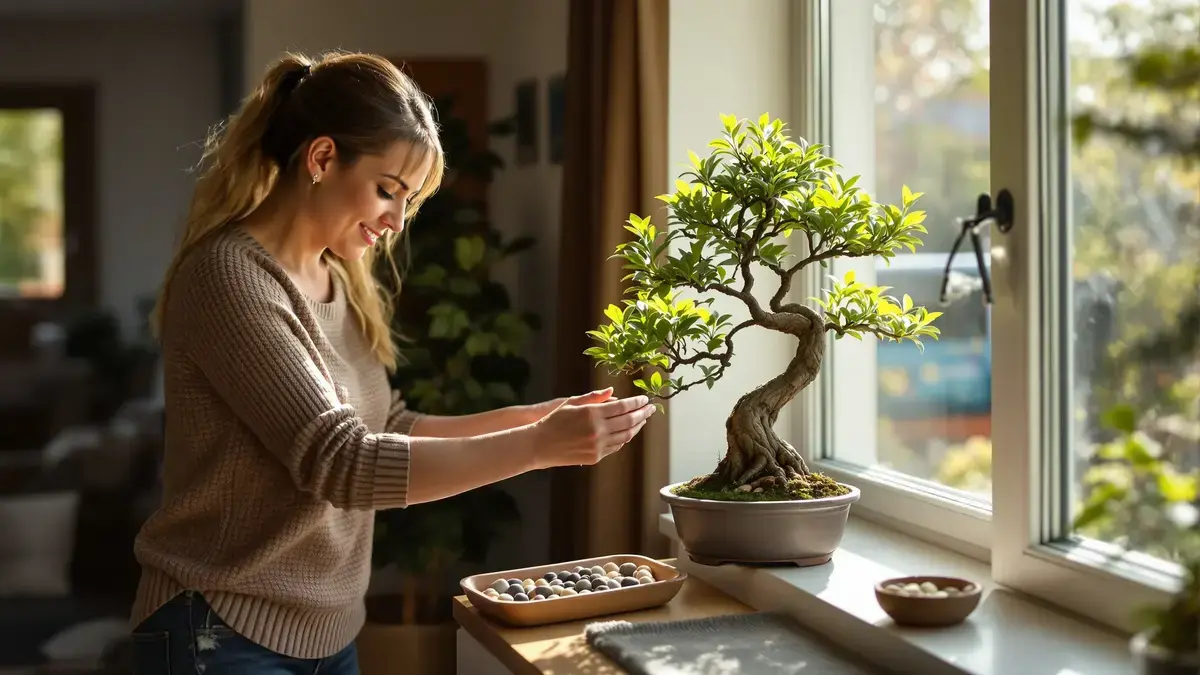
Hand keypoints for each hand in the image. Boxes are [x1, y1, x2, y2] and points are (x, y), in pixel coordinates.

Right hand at [530, 389, 654, 468]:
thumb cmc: (553, 420)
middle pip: (628, 421)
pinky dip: (624, 438)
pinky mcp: (595, 457)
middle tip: (651, 408)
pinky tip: (628, 431)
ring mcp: (598, 445)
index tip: (645, 399)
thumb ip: (594, 397)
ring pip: (625, 436)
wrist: (539, 445)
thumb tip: (613, 392)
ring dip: (636, 427)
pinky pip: (616, 447)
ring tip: (643, 419)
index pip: (623, 407)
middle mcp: (598, 430)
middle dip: (642, 413)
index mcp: (592, 414)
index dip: (637, 402)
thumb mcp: (571, 403)